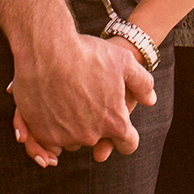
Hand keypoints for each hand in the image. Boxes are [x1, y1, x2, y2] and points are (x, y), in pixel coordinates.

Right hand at [10, 33, 154, 163]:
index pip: (127, 144)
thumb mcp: (124, 61)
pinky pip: (50, 139)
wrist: (47, 50)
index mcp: (114, 122)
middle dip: (95, 124)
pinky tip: (52, 106)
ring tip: (67, 97)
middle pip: (97, 138)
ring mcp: (65, 137)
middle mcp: (91, 135)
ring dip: (72, 125)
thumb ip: (142, 83)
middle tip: (87, 98)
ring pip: (72, 138)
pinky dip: (52, 128)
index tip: (120, 127)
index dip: (127, 136)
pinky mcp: (43, 134)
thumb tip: (150, 100)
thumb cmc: (88, 53)